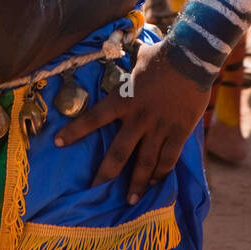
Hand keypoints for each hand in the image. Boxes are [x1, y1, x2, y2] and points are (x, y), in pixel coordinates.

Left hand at [54, 40, 209, 202]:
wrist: (192, 58)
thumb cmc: (162, 55)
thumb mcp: (138, 57)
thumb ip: (128, 62)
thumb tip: (120, 48)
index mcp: (124, 99)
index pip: (93, 118)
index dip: (75, 131)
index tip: (58, 142)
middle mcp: (138, 118)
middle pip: (118, 153)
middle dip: (105, 174)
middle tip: (95, 189)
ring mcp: (159, 128)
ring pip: (145, 163)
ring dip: (136, 183)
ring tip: (129, 200)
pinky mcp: (179, 132)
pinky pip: (168, 159)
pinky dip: (161, 173)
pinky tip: (155, 184)